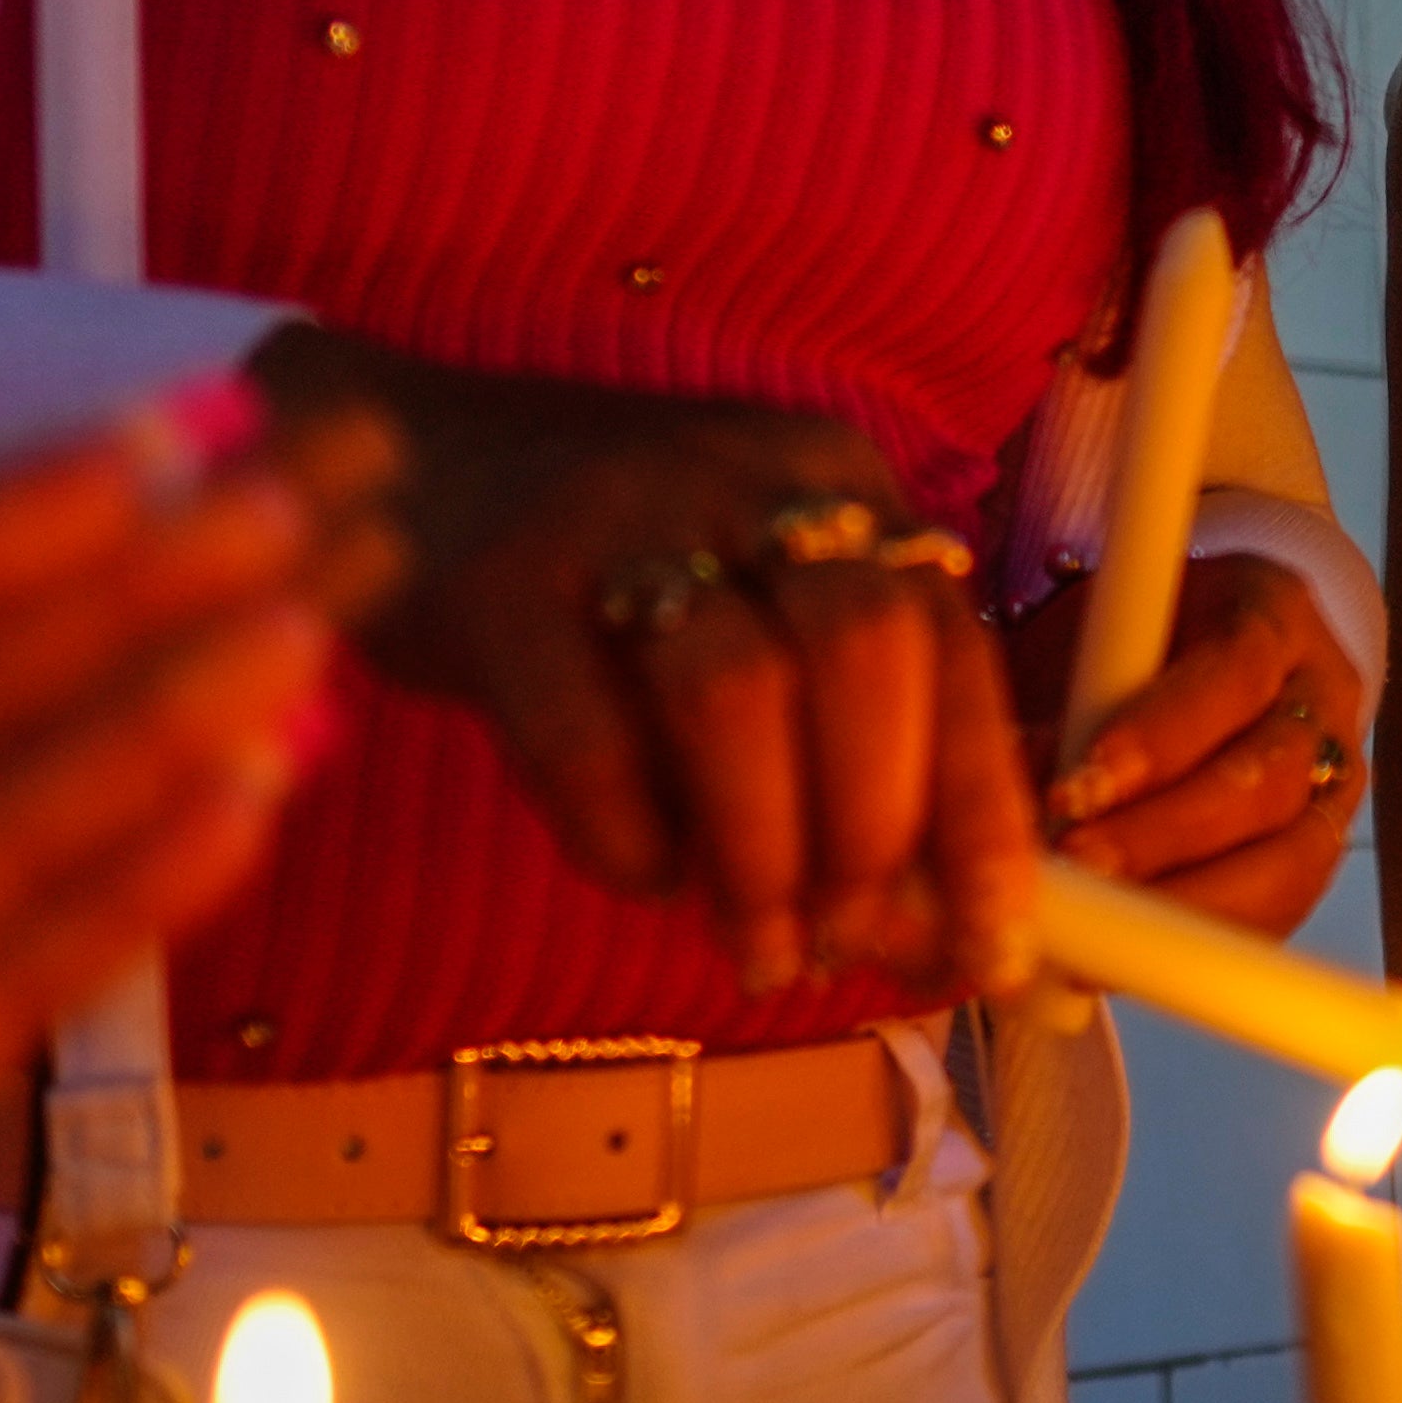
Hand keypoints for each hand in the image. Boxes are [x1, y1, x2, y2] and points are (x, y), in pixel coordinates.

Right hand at [253, 326, 1034, 994]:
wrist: (409, 458)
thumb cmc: (616, 579)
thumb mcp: (756, 613)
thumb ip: (851, 747)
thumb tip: (939, 934)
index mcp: (838, 478)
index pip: (953, 644)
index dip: (984, 809)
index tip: (992, 944)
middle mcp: (744, 475)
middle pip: (864, 651)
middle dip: (873, 828)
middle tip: (847, 940)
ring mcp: (615, 514)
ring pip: (736, 691)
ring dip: (763, 852)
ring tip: (760, 943)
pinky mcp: (498, 583)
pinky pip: (585, 736)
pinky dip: (631, 839)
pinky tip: (644, 874)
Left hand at [1006, 554, 1364, 939]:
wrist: (1205, 657)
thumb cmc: (1134, 644)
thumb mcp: (1091, 639)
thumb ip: (1059, 693)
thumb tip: (1005, 777)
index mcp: (1271, 614)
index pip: (1233, 671)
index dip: (1158, 737)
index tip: (1075, 787)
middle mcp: (1322, 697)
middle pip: (1265, 778)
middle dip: (1160, 836)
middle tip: (1073, 865)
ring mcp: (1336, 782)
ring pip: (1289, 858)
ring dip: (1184, 899)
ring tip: (1096, 925)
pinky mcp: (1322, 852)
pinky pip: (1282, 913)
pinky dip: (1204, 940)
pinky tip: (1130, 957)